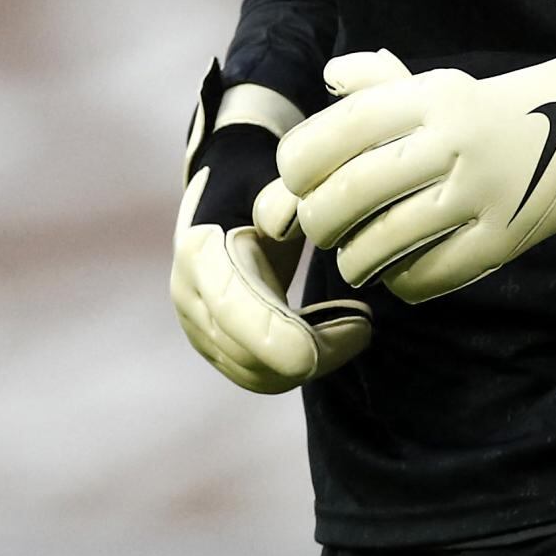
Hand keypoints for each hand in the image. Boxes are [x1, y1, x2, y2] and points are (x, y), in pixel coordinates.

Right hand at [170, 69, 371, 391]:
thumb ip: (281, 197)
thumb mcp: (274, 178)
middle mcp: (190, 295)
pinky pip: (259, 377)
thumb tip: (284, 220)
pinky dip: (301, 365)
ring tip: (355, 322)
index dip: (291, 335)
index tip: (360, 323)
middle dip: (320, 348)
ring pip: (260, 375)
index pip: (239, 313)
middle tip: (366, 321)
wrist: (228, 186)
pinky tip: (330, 333)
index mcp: (200, 252)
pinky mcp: (213, 345)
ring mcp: (196, 325)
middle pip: (255, 356)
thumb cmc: (262, 178)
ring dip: (316, 359)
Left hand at [262, 50, 555, 304]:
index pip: (337, 132)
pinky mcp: (501, 240)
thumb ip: (379, 81)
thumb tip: (328, 77)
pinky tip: (398, 272)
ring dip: (353, 260)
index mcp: (431, 97)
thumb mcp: (441, 83)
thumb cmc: (495, 108)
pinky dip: (399, 283)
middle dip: (317, 220)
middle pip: (347, 195)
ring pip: (379, 245)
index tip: (295, 179)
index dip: (297, 164)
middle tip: (320, 226)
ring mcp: (479, 195)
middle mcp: (452, 142)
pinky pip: (425, 277)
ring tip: (355, 256)